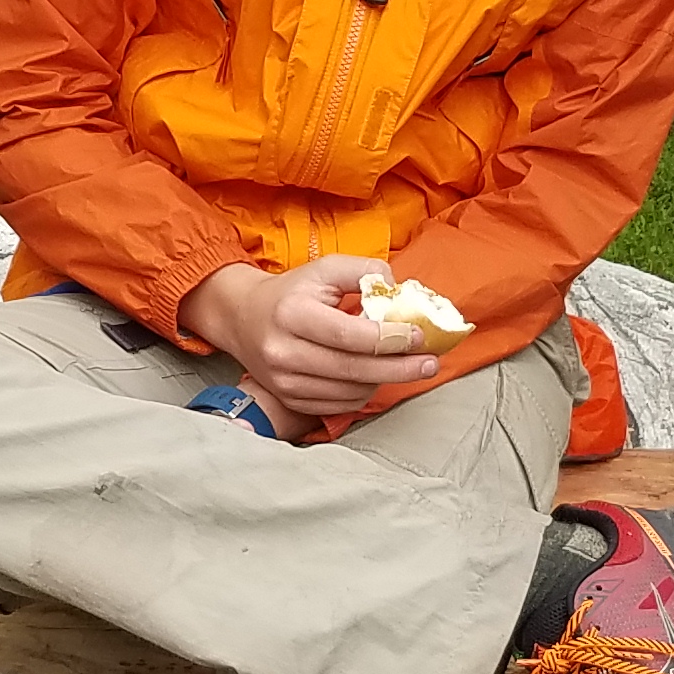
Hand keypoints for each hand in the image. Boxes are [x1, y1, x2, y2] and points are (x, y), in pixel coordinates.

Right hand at [177, 254, 444, 425]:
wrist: (242, 318)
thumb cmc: (292, 292)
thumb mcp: (324, 269)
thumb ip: (364, 272)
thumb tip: (399, 292)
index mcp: (292, 314)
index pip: (348, 334)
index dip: (389, 338)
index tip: (419, 336)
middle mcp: (284, 352)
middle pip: (353, 368)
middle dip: (399, 368)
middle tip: (430, 363)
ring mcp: (285, 381)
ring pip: (349, 390)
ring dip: (384, 379)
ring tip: (406, 365)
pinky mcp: (290, 399)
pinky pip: (339, 404)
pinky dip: (364, 391)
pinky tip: (375, 375)